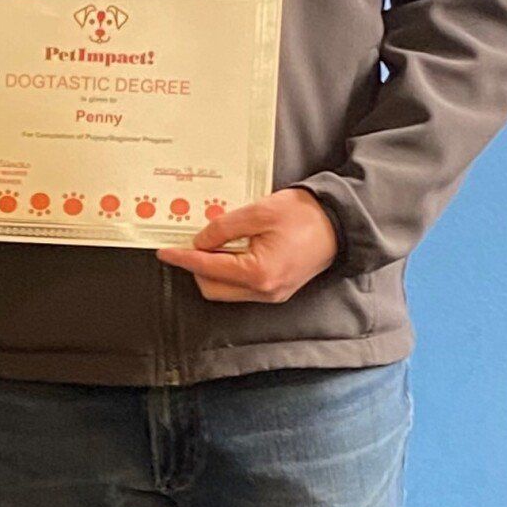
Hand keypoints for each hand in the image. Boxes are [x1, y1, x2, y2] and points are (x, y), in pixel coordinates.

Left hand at [159, 188, 339, 303]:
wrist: (341, 222)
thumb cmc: (305, 214)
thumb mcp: (259, 211)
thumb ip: (224, 227)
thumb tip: (200, 241)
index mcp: (258, 273)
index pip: (207, 268)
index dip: (183, 258)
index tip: (164, 251)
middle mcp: (264, 291)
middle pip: (212, 288)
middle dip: (196, 267)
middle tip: (189, 243)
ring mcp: (272, 294)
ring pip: (226, 291)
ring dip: (212, 270)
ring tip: (211, 244)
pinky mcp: (278, 290)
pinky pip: (242, 288)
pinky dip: (229, 272)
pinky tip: (229, 251)